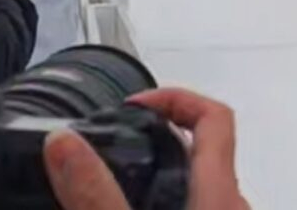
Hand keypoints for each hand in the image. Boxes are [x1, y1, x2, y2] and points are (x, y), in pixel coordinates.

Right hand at [44, 88, 249, 209]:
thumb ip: (95, 194)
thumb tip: (64, 144)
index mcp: (219, 194)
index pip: (215, 116)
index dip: (175, 98)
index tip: (133, 106)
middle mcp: (231, 206)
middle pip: (206, 149)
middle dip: (160, 136)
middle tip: (119, 139)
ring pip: (199, 184)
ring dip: (161, 173)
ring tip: (115, 178)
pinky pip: (196, 206)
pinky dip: (163, 199)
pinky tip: (128, 207)